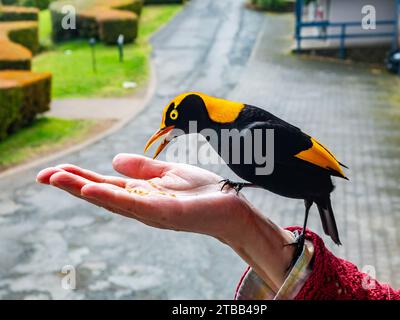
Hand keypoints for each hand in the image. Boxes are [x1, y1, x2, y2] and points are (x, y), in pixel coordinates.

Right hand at [36, 153, 248, 243]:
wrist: (230, 205)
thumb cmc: (201, 192)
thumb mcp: (167, 173)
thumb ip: (142, 168)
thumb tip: (112, 160)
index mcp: (140, 193)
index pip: (104, 185)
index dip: (79, 178)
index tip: (53, 170)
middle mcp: (140, 204)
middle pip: (101, 193)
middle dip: (72, 184)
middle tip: (43, 175)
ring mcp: (150, 211)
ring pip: (111, 200)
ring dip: (83, 190)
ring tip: (56, 178)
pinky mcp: (164, 213)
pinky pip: (134, 205)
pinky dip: (110, 198)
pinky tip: (91, 190)